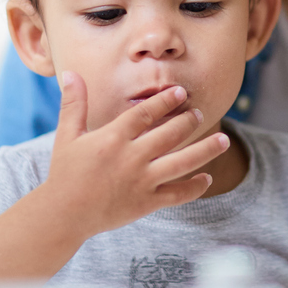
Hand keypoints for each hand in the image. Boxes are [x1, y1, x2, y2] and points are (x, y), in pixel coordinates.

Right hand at [40, 71, 228, 237]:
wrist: (63, 215)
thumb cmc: (65, 173)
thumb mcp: (67, 136)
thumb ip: (74, 104)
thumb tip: (71, 72)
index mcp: (113, 138)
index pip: (145, 113)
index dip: (165, 100)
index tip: (180, 91)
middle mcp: (131, 158)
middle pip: (170, 134)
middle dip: (189, 121)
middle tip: (200, 113)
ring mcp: (141, 181)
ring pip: (182, 163)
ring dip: (206, 150)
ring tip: (223, 140)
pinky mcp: (146, 204)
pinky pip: (177, 195)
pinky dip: (194, 187)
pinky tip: (207, 178)